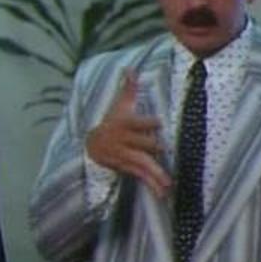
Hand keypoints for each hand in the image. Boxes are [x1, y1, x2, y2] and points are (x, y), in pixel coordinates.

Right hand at [85, 69, 171, 196]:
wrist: (92, 146)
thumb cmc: (112, 122)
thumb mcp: (119, 105)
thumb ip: (128, 88)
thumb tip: (130, 68)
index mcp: (123, 124)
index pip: (136, 123)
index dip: (146, 123)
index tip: (159, 123)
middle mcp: (124, 141)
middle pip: (140, 144)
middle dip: (150, 147)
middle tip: (163, 149)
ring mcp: (126, 157)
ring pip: (141, 164)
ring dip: (154, 172)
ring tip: (167, 182)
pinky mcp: (128, 168)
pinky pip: (142, 177)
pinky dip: (152, 185)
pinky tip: (164, 193)